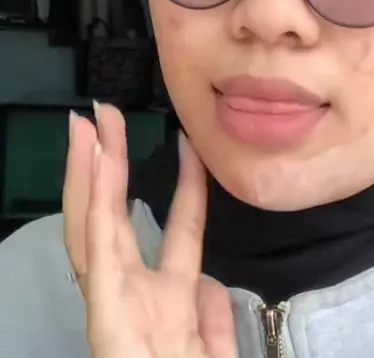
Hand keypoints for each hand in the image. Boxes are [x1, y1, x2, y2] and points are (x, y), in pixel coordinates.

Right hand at [64, 104, 237, 357]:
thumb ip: (216, 324)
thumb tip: (214, 284)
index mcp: (169, 309)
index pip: (174, 233)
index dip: (182, 188)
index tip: (188, 146)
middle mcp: (136, 301)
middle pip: (118, 221)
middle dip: (111, 166)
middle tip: (107, 117)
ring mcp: (115, 307)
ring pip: (96, 227)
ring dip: (92, 171)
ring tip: (90, 124)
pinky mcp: (104, 318)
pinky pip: (98, 252)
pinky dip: (94, 203)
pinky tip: (95, 162)